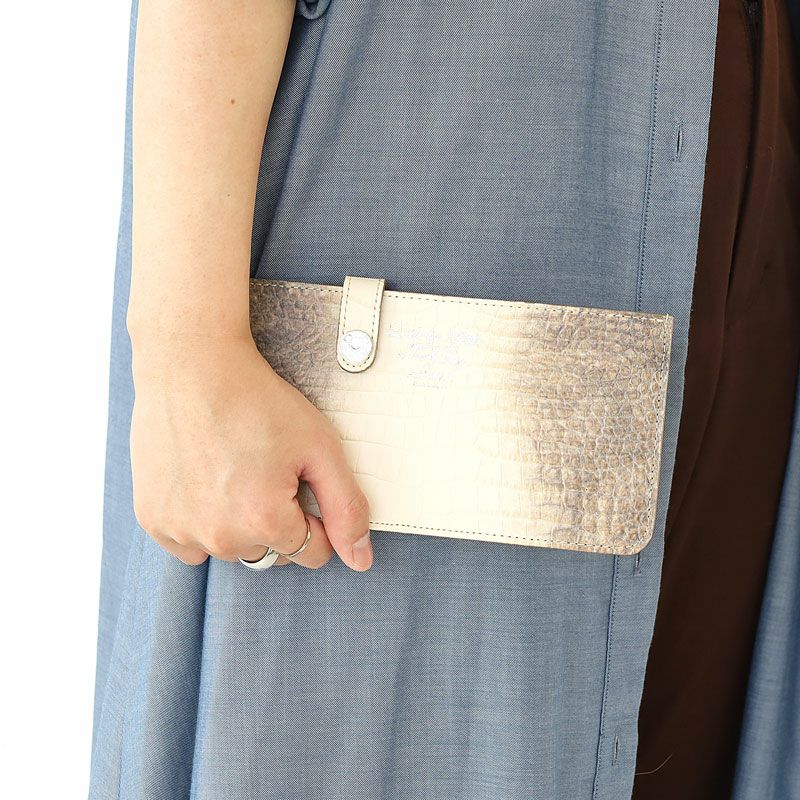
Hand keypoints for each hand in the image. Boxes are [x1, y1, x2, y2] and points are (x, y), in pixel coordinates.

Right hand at [128, 333, 372, 570]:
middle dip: (278, 522)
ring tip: (234, 472)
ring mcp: (181, 530)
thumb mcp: (320, 448)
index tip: (299, 480)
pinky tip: (205, 481)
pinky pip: (190, 545)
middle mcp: (220, 536)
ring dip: (239, 525)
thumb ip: (346, 508)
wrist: (192, 368)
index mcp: (266, 521)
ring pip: (231, 550)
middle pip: (272, 554)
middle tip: (265, 470)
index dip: (315, 517)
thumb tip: (361, 561)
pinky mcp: (152, 519)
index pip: (314, 552)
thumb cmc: (258, 402)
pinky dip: (202, 522)